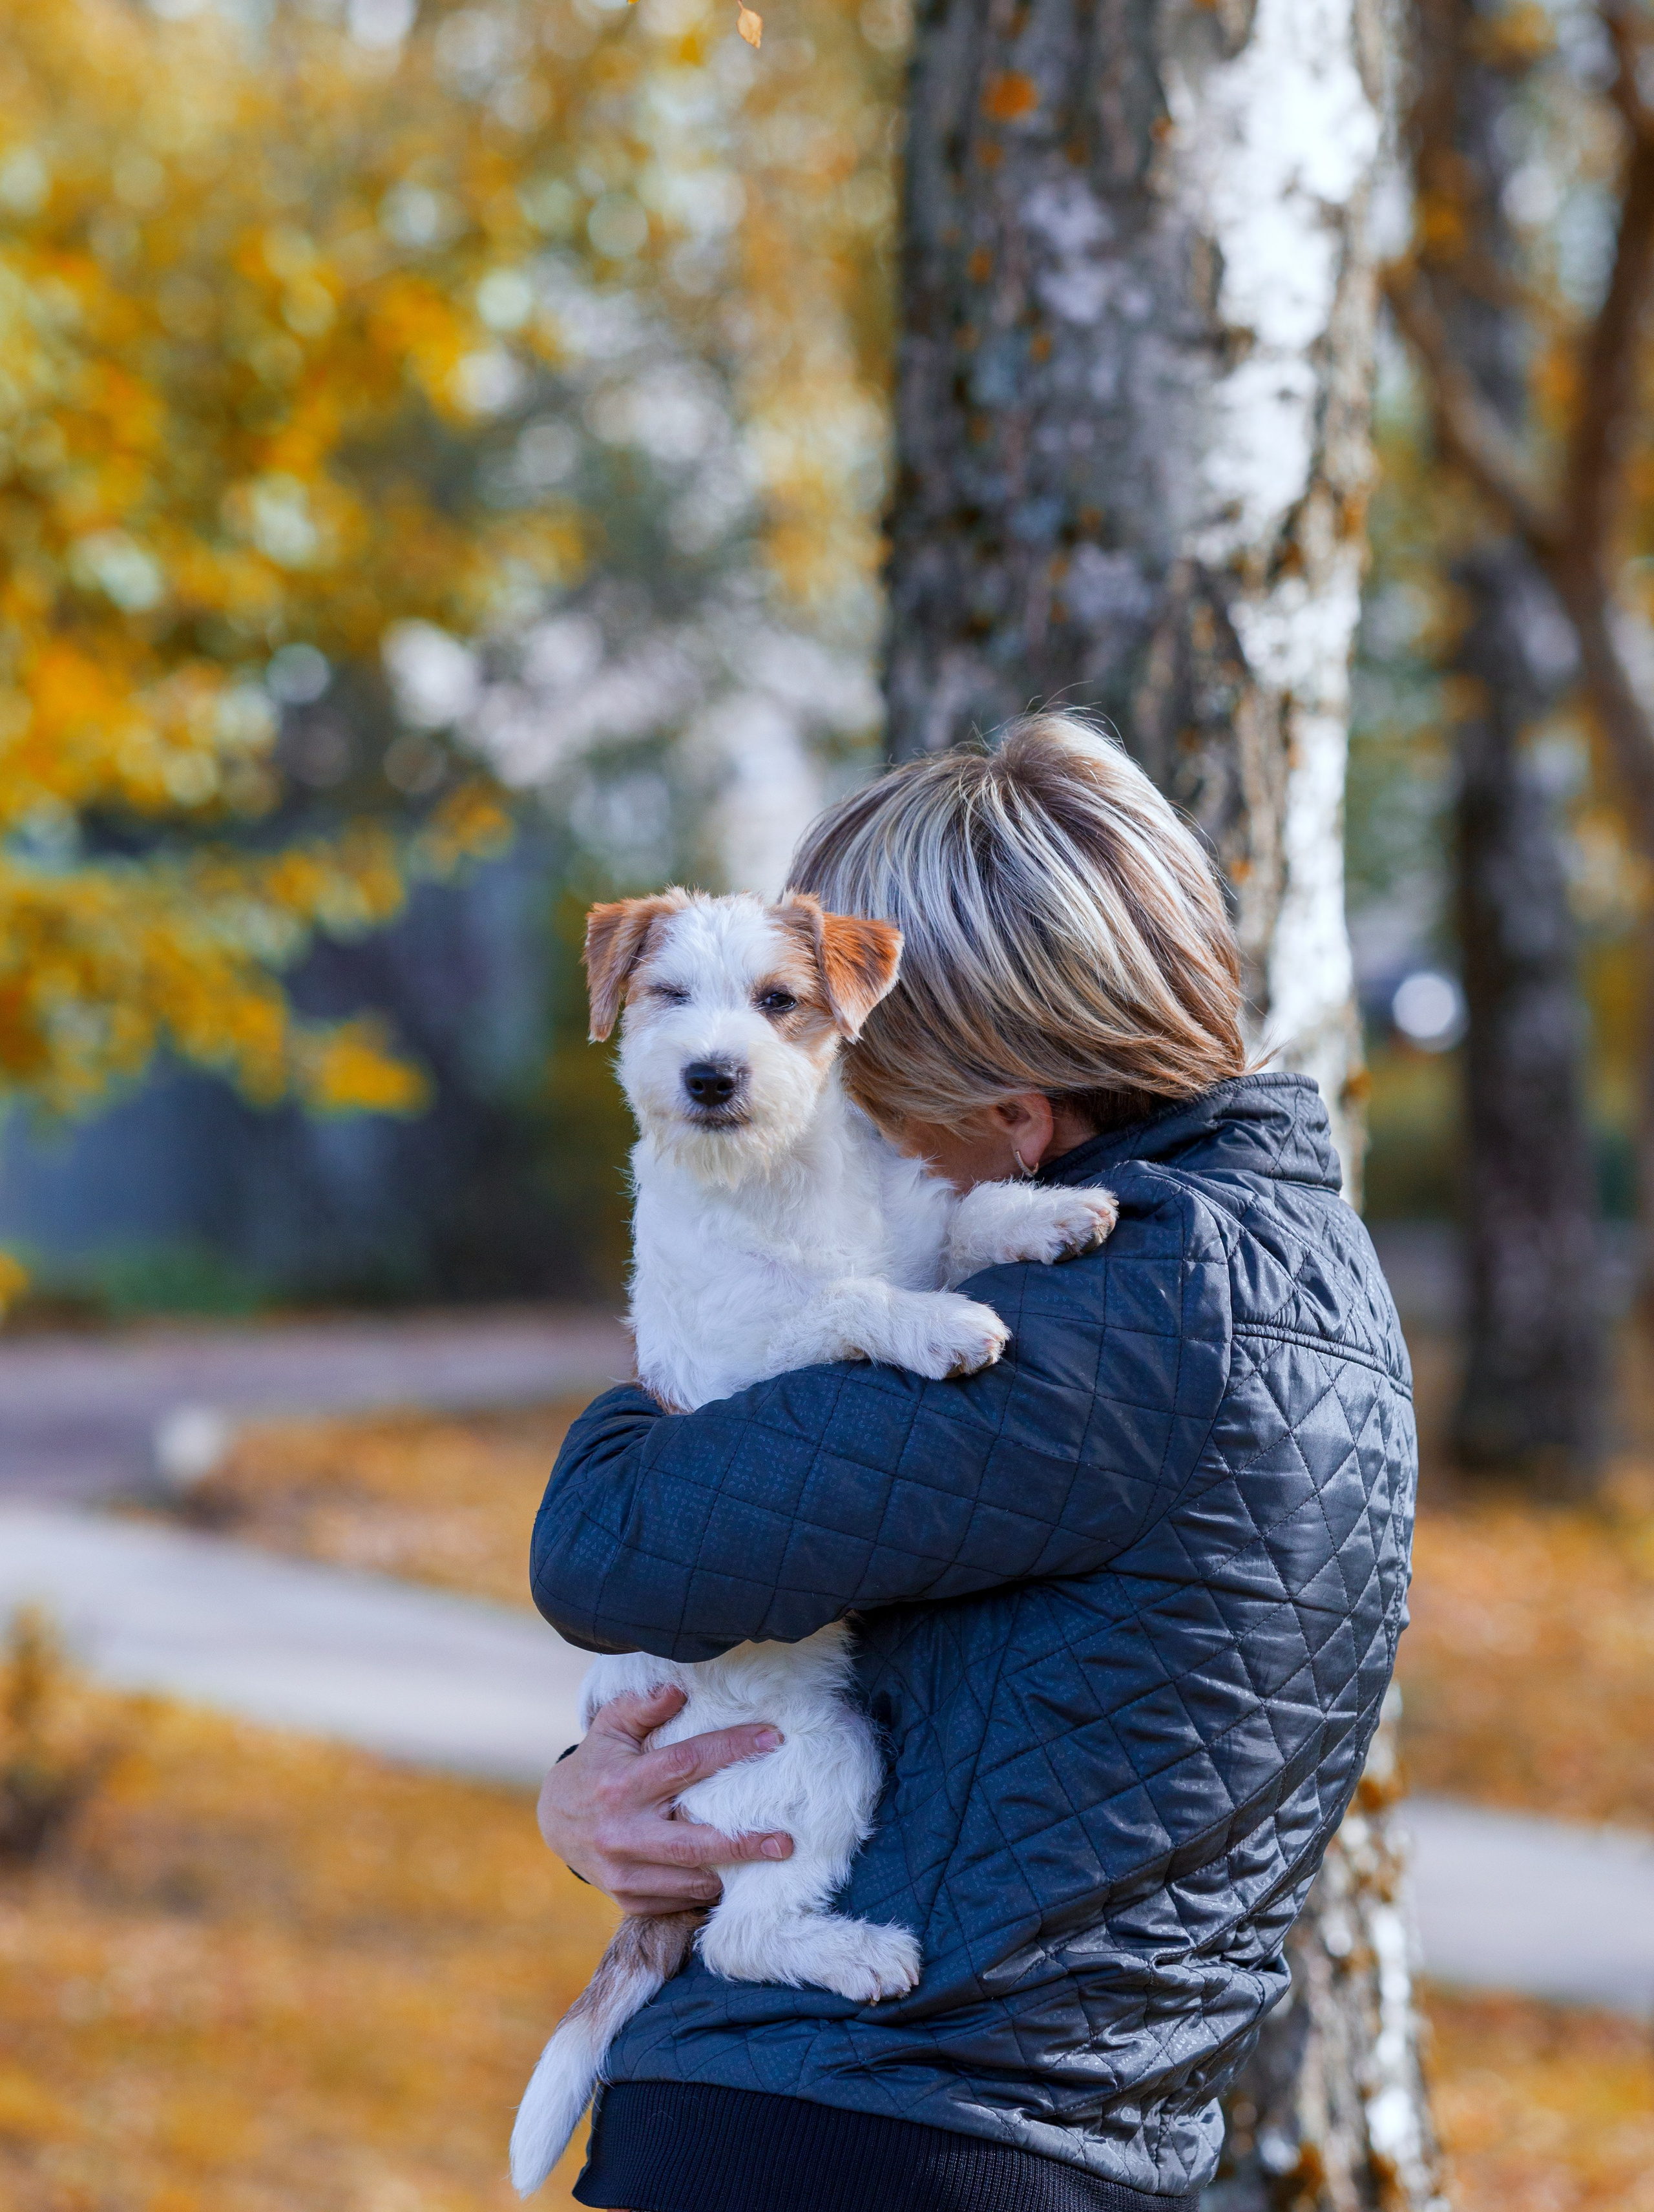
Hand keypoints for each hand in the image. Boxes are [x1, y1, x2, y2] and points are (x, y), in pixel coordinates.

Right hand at [537, 1682, 793, 1915]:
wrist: (555, 1820)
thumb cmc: (597, 1764)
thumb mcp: (611, 1727)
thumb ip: (642, 1706)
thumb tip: (677, 1690)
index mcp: (623, 1783)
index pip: (686, 1763)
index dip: (731, 1749)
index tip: (773, 1739)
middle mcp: (622, 1831)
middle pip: (694, 1842)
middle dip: (744, 1843)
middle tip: (786, 1842)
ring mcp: (623, 1871)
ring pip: (689, 1879)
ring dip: (729, 1871)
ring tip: (766, 1858)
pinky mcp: (626, 1898)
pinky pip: (675, 1901)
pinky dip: (703, 1891)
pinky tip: (726, 1877)